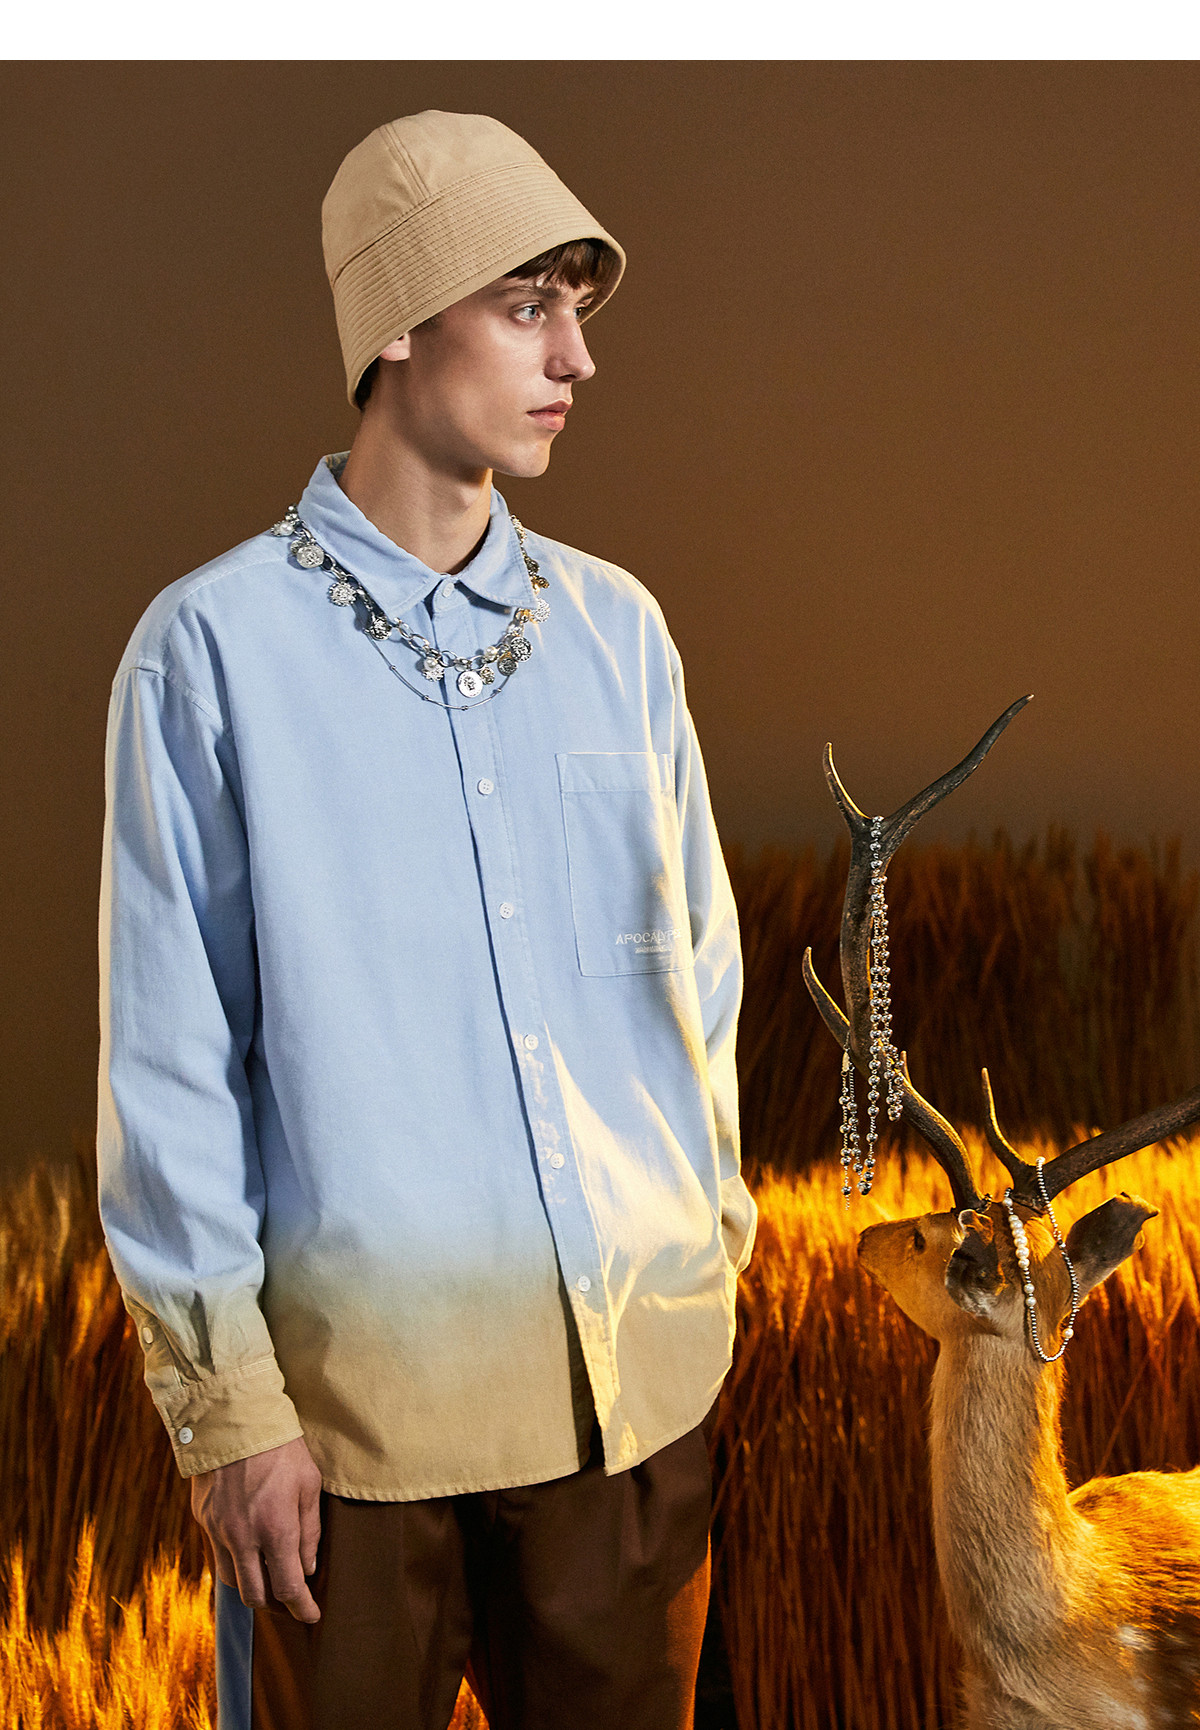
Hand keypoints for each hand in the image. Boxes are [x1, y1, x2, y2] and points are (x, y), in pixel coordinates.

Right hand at [190, 1434, 323, 1622]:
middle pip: (255, 1595)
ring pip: (232, 1580)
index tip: (311, 1615)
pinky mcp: (203, 1520)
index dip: (302, 1608)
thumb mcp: (309, 1483)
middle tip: (289, 1595)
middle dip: (275, 1602)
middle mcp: (243, 1538)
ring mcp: (218, 1531)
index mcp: (275, 1530)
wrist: (234, 1418)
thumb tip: (307, 1568)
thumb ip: (310, 1531)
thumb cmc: (281, 1447)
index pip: (288, 1588)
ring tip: (267, 1573)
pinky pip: (218, 1554)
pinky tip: (247, 1547)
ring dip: (251, 1584)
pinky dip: (235, 1560)